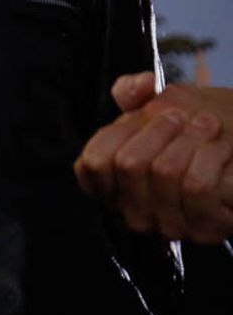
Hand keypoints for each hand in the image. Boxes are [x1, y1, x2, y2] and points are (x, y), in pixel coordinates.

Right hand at [74, 75, 232, 242]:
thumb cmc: (201, 132)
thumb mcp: (162, 104)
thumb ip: (134, 93)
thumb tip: (135, 86)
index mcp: (114, 184)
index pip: (93, 162)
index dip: (120, 132)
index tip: (151, 113)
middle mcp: (133, 210)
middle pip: (129, 164)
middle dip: (160, 129)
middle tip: (182, 116)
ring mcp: (166, 224)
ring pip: (164, 173)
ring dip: (191, 139)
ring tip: (209, 125)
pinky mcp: (201, 228)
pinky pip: (195, 186)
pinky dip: (211, 156)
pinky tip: (221, 147)